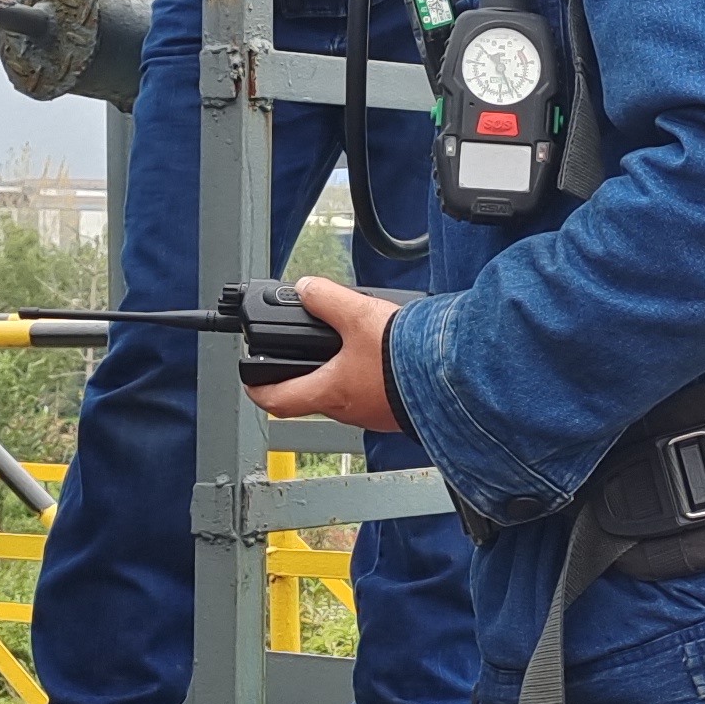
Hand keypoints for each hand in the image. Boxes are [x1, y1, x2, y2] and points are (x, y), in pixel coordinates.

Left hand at [245, 276, 401, 435]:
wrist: (453, 377)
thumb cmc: (405, 358)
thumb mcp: (357, 315)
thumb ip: (325, 299)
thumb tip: (306, 289)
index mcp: (330, 392)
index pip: (277, 400)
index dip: (257, 388)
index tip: (251, 379)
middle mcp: (348, 410)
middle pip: (312, 395)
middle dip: (304, 374)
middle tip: (299, 356)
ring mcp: (374, 414)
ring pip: (345, 395)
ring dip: (341, 374)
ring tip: (350, 346)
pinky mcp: (398, 410)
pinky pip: (375, 395)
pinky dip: (371, 377)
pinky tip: (385, 358)